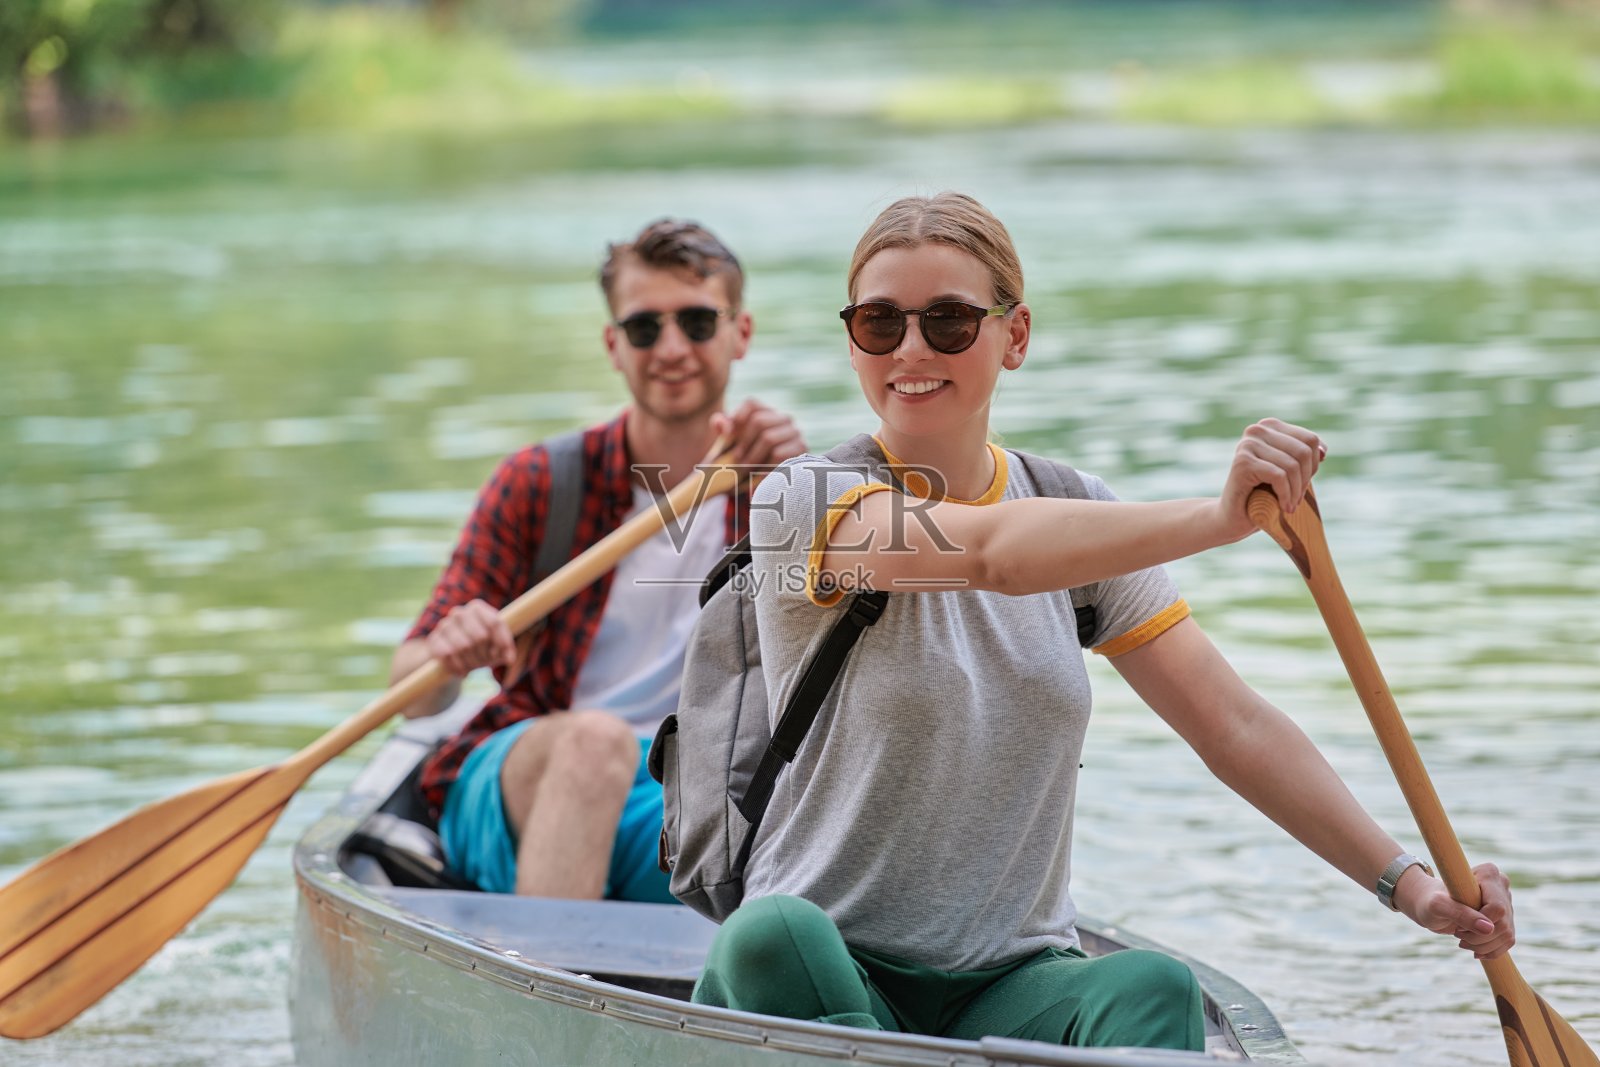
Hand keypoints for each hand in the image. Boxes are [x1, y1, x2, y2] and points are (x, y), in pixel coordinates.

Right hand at [425, 599, 516, 677]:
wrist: (450, 657)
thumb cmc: (479, 649)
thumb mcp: (496, 648)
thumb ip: (505, 650)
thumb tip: (509, 659)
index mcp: (477, 608)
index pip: (495, 623)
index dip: (502, 642)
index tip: (506, 658)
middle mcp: (459, 613)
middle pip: (480, 636)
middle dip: (486, 655)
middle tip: (486, 663)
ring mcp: (444, 625)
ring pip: (464, 646)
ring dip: (472, 662)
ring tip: (474, 667)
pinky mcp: (434, 640)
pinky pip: (448, 655)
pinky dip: (458, 667)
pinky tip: (462, 671)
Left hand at [711, 397, 806, 475]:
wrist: (769, 482)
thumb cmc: (746, 460)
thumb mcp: (730, 444)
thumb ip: (722, 428)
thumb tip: (721, 422)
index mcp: (766, 412)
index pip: (752, 404)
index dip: (737, 417)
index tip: (727, 437)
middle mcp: (783, 418)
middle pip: (759, 421)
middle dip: (744, 443)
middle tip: (735, 460)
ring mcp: (795, 432)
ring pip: (768, 438)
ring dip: (752, 457)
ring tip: (743, 470)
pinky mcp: (801, 448)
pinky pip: (779, 454)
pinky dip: (764, 466)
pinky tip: (756, 476)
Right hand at [1214, 418, 1325, 541]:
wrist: (1233, 516)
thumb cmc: (1262, 494)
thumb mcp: (1287, 472)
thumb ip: (1302, 457)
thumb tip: (1324, 450)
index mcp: (1269, 426)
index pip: (1310, 440)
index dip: (1314, 466)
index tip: (1303, 485)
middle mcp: (1257, 430)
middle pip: (1303, 452)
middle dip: (1305, 480)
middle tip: (1297, 499)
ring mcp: (1248, 445)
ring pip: (1292, 466)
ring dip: (1296, 492)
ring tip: (1290, 506)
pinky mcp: (1243, 462)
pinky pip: (1279, 476)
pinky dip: (1285, 495)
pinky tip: (1283, 507)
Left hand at [1395, 861, 1516, 960]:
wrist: (1430, 904)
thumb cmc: (1430, 900)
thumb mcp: (1438, 906)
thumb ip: (1460, 913)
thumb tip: (1488, 928)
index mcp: (1488, 873)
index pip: (1496, 908)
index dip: (1478, 922)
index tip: (1457, 924)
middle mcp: (1501, 885)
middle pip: (1502, 924)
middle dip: (1479, 937)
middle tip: (1457, 934)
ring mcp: (1506, 902)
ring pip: (1506, 935)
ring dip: (1483, 946)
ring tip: (1463, 942)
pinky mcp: (1506, 918)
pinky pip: (1508, 941)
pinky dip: (1491, 951)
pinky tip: (1475, 950)